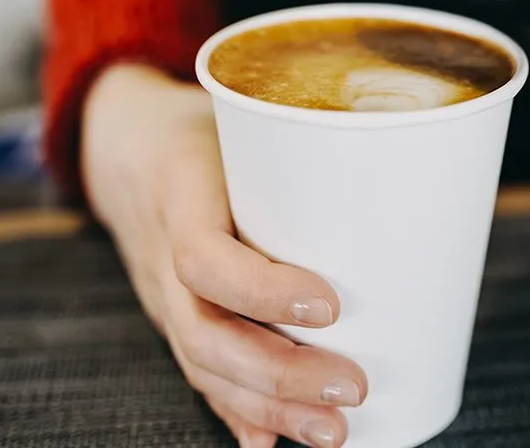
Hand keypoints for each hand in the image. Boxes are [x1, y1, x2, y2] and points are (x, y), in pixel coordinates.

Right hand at [81, 63, 367, 447]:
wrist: (123, 145)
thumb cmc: (205, 126)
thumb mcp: (243, 115)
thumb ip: (305, 142)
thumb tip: (405, 166)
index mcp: (180, 191)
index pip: (202, 255)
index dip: (262, 290)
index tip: (331, 304)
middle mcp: (160, 253)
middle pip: (203, 332)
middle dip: (280, 374)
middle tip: (352, 387)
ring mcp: (160, 293)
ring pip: (201, 365)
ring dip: (269, 407)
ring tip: (334, 431)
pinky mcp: (174, 316)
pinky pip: (198, 373)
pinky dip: (236, 413)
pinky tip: (271, 443)